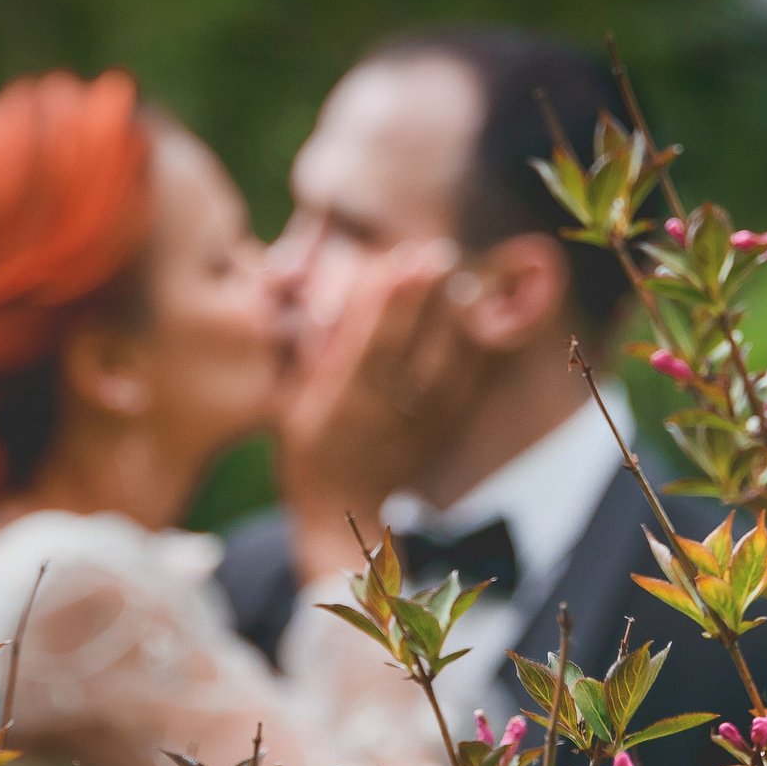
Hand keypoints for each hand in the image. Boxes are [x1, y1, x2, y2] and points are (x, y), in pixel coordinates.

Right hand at [278, 238, 480, 581]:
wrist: (345, 510)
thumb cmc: (307, 451)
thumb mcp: (291, 404)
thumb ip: (312, 357)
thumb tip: (328, 303)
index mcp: (343, 404)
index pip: (373, 343)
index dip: (391, 301)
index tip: (402, 261)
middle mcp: (387, 411)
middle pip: (416, 345)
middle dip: (428, 298)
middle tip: (437, 254)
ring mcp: (421, 422)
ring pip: (448, 361)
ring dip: (455, 316)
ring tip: (460, 278)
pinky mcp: (443, 429)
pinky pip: (466, 383)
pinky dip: (474, 347)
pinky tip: (475, 317)